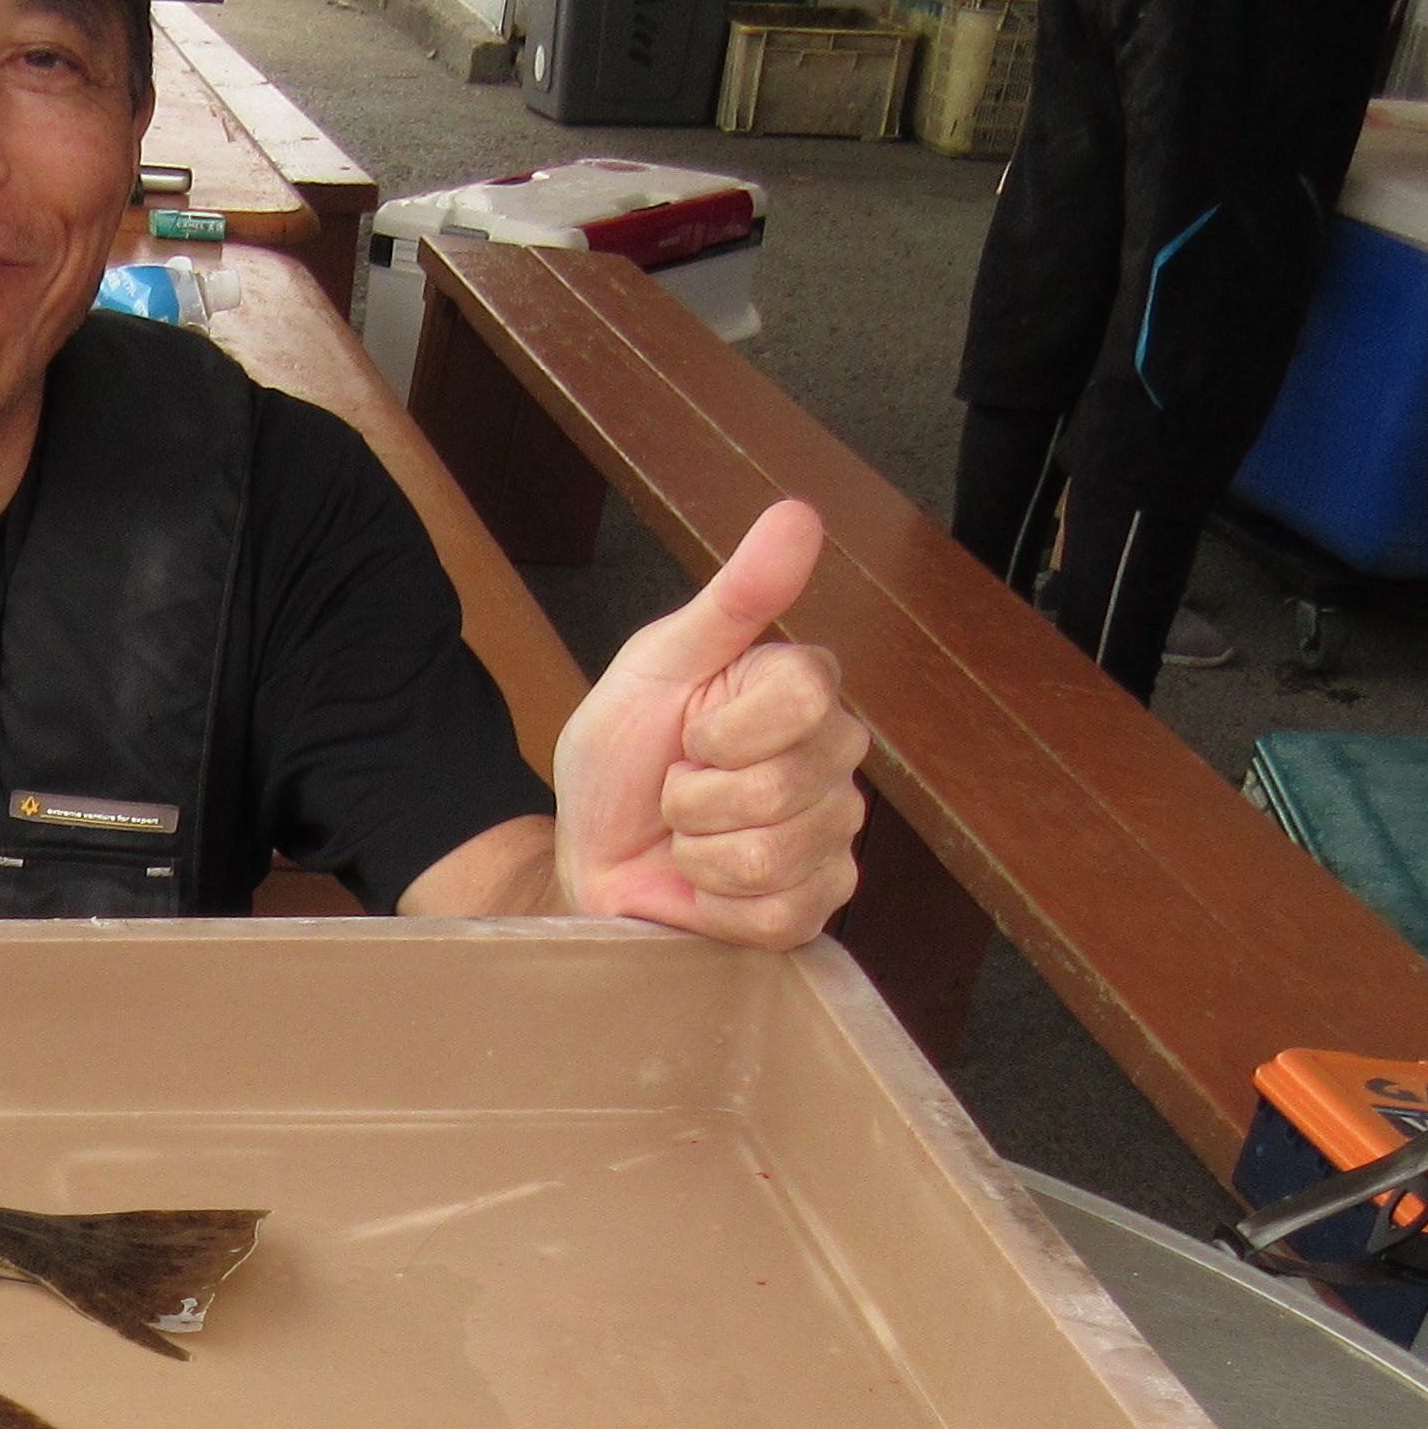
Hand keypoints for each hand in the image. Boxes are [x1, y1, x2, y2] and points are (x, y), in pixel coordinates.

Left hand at [547, 499, 871, 948]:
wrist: (591, 853)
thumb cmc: (623, 759)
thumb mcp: (656, 666)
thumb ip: (731, 599)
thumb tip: (797, 513)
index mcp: (804, 687)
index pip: (806, 695)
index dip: (721, 728)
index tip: (687, 732)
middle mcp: (836, 757)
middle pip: (782, 784)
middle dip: (693, 797)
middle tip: (677, 791)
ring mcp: (833, 836)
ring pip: (771, 855)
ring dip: (698, 852)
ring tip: (686, 836)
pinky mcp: (816, 905)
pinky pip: (776, 914)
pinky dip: (713, 907)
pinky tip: (701, 885)